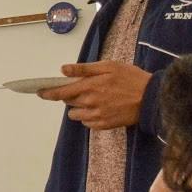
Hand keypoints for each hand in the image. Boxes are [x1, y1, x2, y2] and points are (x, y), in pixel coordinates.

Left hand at [37, 61, 151, 129]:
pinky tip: (101, 109)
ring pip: (75, 114)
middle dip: (70, 95)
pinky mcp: (104, 125)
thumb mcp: (109, 66)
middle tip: (86, 88)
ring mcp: (97, 116)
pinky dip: (89, 116)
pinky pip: (87, 123)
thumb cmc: (131, 78)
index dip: (48, 93)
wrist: (152, 98)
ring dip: (79, 107)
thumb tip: (63, 69)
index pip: (61, 92)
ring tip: (94, 99)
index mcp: (90, 86)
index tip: (39, 92)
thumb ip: (84, 69)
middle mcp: (90, 103)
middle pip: (68, 102)